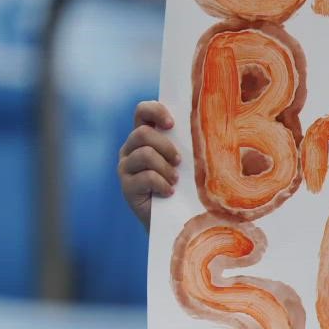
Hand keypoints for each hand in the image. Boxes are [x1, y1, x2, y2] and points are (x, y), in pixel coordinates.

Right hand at [118, 101, 180, 230]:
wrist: (171, 217)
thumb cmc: (182, 185)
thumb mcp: (185, 161)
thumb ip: (184, 143)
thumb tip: (203, 127)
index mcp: (144, 137)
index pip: (142, 111)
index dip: (155, 111)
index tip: (172, 124)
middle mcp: (130, 149)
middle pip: (142, 133)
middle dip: (165, 146)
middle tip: (179, 161)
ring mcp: (126, 167)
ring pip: (144, 154)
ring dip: (165, 167)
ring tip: (175, 180)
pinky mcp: (126, 186)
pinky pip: (146, 177)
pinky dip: (162, 184)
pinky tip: (169, 192)